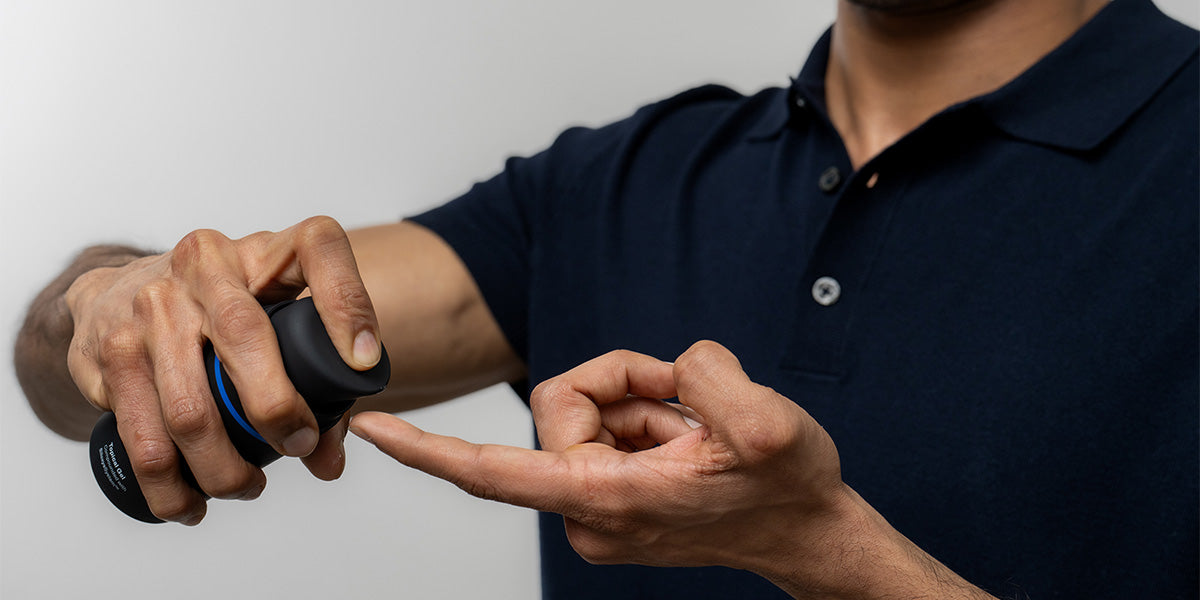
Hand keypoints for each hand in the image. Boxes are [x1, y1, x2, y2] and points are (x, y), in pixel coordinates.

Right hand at [65, 216, 381, 524]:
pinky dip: (170, 484)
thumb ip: (316, 383)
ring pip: (189, 406)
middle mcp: (204, 265)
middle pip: (244, 334)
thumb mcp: (274, 318)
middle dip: (276, 408)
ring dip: (223, 465)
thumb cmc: (221, 309)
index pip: (317, 247)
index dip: (346, 304)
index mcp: (263, 249)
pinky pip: (142, 435)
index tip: (364, 363)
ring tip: (247, 487)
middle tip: (299, 447)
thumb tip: (327, 460)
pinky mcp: (109, 352)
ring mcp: (150, 306)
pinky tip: (191, 502)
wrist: (121, 290)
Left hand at [351, 341, 858, 587]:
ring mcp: (596, 509)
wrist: (810, 531)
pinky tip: (687, 442)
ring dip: (642, 406)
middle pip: (559, 407)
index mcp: (608, 500)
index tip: (370, 430)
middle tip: (685, 403)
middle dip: (623, 385)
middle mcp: (587, 513)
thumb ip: (706, 377)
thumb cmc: (789, 490)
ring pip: (583, 414)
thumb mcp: (767, 423)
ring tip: (695, 434)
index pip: (493, 472)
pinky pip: (602, 430)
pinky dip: (644, 420)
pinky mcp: (608, 499)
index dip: (426, 448)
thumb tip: (670, 367)